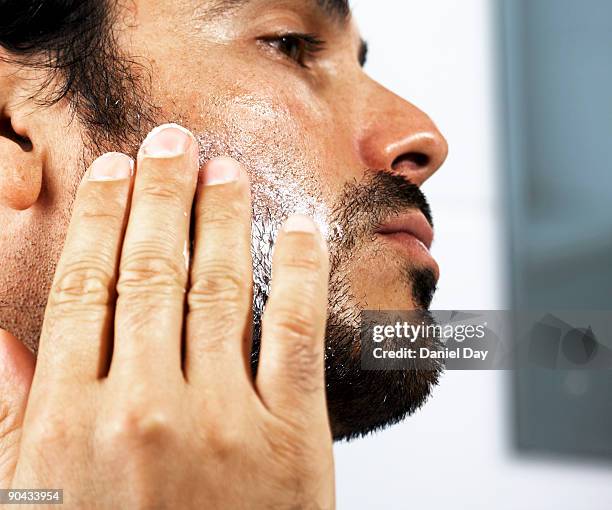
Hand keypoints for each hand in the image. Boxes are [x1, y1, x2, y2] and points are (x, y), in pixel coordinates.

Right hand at [2, 124, 333, 508]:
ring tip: (224, 170)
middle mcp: (142, 409)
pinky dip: (302, 270)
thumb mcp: (30, 496)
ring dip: (222, 217)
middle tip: (172, 141)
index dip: (99, 217)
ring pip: (218, 288)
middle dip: (161, 195)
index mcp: (71, 419)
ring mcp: (222, 421)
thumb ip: (10, 413)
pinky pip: (296, 333)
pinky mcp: (290, 438)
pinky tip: (302, 226)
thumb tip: (1, 334)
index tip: (114, 170)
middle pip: (148, 271)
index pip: (82, 287)